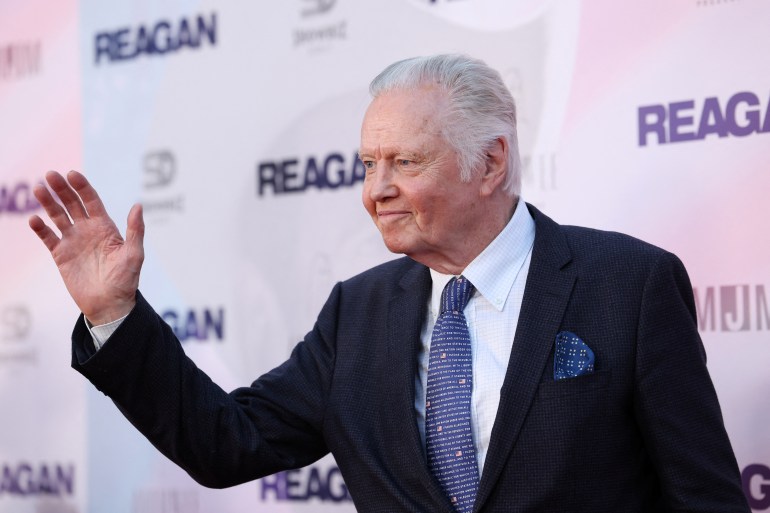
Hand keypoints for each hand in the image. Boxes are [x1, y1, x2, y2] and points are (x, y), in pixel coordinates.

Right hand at [29, 171, 144, 324]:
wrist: (110, 304)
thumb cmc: (126, 279)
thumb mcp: (134, 254)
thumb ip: (135, 230)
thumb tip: (138, 206)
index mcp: (105, 226)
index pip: (91, 200)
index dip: (82, 186)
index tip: (72, 174)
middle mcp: (87, 229)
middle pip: (72, 203)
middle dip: (62, 188)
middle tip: (51, 175)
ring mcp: (73, 241)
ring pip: (57, 216)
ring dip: (48, 202)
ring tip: (39, 189)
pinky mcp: (61, 255)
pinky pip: (48, 237)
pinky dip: (40, 228)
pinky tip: (34, 219)